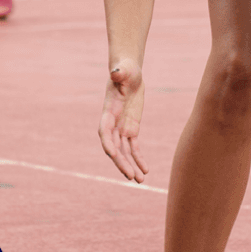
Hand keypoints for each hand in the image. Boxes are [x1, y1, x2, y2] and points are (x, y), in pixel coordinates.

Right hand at [98, 60, 147, 181]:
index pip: (105, 131)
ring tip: (139, 181)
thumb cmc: (125, 70)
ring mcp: (121, 128)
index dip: (107, 143)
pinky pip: (134, 147)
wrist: (128, 73)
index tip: (112, 154)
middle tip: (130, 176)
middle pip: (115, 147)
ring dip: (130, 166)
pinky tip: (145, 171)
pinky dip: (138, 159)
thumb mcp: (124, 71)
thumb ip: (119, 73)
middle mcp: (113, 123)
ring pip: (124, 152)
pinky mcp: (131, 129)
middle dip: (121, 162)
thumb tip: (116, 72)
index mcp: (109, 111)